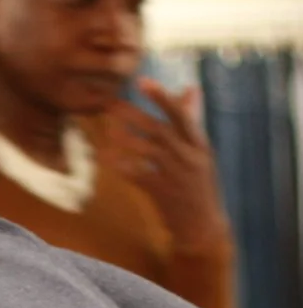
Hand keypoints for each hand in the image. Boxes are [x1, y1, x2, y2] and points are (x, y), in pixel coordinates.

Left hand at [105, 80, 232, 254]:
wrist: (202, 226)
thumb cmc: (199, 185)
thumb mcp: (201, 151)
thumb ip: (191, 121)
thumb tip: (190, 88)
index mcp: (199, 144)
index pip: (181, 114)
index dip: (161, 97)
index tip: (143, 81)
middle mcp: (190, 156)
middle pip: (160, 129)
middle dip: (135, 115)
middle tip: (110, 103)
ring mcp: (176, 175)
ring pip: (148, 151)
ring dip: (125, 139)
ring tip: (106, 130)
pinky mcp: (163, 193)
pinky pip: (139, 177)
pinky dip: (123, 167)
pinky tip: (107, 159)